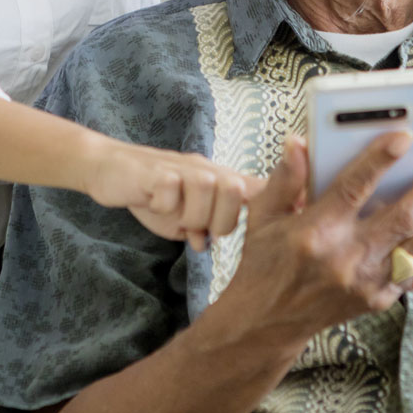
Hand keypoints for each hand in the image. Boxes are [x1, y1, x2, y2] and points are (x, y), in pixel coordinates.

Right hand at [84, 142, 265, 250]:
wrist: (110, 169)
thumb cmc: (153, 193)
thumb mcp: (190, 212)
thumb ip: (211, 226)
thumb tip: (218, 243)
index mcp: (219, 182)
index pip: (258, 189)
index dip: (283, 196)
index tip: (303, 207)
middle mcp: (206, 170)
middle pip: (235, 192)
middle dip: (218, 221)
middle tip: (194, 226)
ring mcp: (182, 169)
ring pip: (206, 192)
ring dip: (188, 215)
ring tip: (171, 214)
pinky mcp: (156, 172)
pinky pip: (171, 192)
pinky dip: (164, 205)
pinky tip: (154, 203)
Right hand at [216, 132, 412, 344]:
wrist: (268, 323)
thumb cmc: (264, 263)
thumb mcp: (263, 216)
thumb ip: (285, 177)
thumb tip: (299, 142)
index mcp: (316, 232)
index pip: (354, 187)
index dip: (381, 158)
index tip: (405, 135)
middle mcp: (347, 258)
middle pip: (405, 215)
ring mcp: (367, 282)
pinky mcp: (378, 299)